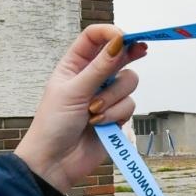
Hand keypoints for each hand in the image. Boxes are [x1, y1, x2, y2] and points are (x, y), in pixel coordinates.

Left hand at [14, 25, 146, 194]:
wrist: (56, 162)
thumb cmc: (53, 124)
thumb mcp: (74, 91)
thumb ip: (99, 68)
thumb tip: (119, 42)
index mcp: (74, 65)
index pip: (95, 38)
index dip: (111, 33)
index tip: (125, 37)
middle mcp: (92, 77)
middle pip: (119, 56)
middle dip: (127, 57)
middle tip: (142, 49)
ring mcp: (106, 96)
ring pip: (128, 82)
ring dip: (113, 98)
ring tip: (93, 112)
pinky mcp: (117, 116)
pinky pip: (129, 105)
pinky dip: (115, 115)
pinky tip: (99, 125)